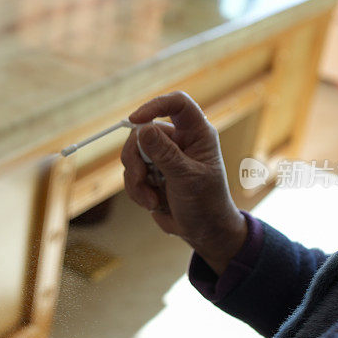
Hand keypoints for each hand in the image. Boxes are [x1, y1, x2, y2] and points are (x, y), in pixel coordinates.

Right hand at [121, 91, 246, 273]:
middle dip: (136, 159)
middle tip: (140, 179)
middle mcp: (179, 141)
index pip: (177, 104)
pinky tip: (152, 203)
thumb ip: (164, 154)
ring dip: (136, 180)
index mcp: (197, 134)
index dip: (155, 105)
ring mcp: (163, 157)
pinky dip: (136, 190)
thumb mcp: (186, 178)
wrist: (203, 233)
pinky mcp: (151, 174)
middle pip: (143, 133)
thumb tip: (142, 129)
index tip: (135, 120)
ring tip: (151, 200)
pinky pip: (131, 173)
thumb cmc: (206, 204)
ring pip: (132, 155)